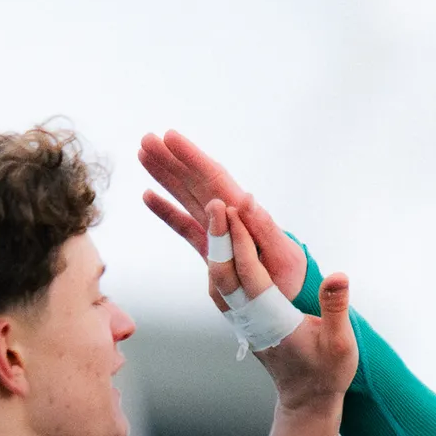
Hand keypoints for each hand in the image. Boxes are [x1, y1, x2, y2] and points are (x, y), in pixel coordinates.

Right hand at [140, 131, 308, 299]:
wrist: (291, 298)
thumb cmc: (291, 276)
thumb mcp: (283, 252)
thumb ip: (264, 227)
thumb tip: (245, 198)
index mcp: (243, 214)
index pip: (214, 178)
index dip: (192, 157)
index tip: (170, 137)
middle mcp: (228, 216)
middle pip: (196, 180)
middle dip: (171, 160)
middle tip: (147, 139)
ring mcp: (217, 230)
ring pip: (186, 196)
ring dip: (165, 176)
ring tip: (144, 154)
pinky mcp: (210, 247)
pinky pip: (184, 226)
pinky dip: (167, 211)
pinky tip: (149, 196)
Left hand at [207, 201, 356, 412]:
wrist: (306, 400)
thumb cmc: (327, 373)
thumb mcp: (340, 343)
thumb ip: (336, 308)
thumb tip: (339, 275)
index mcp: (272, 319)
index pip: (249, 274)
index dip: (241, 241)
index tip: (232, 210)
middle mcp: (249, 318)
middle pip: (223, 272)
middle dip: (217, 235)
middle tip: (213, 200)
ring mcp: (241, 320)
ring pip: (215, 278)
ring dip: (212, 245)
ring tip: (211, 213)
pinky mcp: (241, 319)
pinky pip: (220, 285)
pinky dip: (215, 259)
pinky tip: (217, 242)